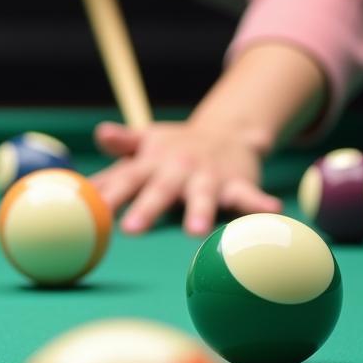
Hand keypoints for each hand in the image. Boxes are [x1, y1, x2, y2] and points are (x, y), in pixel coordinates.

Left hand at [90, 120, 281, 236]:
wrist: (227, 131)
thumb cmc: (172, 149)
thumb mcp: (144, 146)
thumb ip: (120, 148)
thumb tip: (97, 135)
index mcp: (150, 164)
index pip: (124, 179)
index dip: (107, 195)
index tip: (89, 213)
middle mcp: (177, 169)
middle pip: (159, 190)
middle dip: (145, 209)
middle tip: (130, 230)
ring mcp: (208, 176)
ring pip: (203, 195)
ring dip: (199, 211)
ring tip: (195, 231)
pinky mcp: (238, 182)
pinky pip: (249, 195)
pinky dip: (260, 204)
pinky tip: (272, 212)